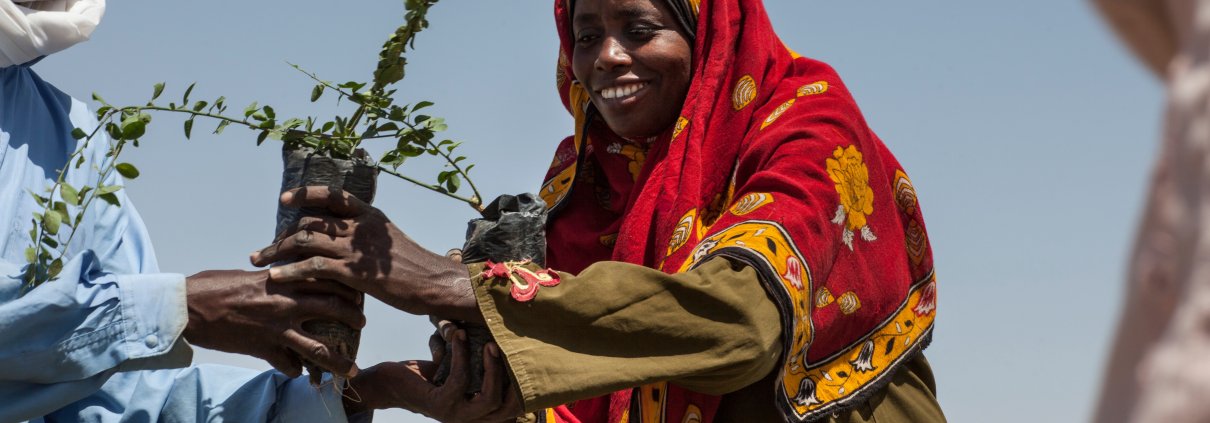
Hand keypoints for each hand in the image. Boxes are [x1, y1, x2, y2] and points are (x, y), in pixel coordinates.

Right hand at [183, 269, 364, 377]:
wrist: (188, 306)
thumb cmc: (216, 285)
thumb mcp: (252, 274)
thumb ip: (276, 278)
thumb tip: (290, 277)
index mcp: (284, 279)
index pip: (326, 278)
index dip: (346, 285)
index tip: (356, 291)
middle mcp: (286, 303)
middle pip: (333, 308)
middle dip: (353, 317)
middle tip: (362, 323)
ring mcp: (277, 328)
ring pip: (318, 348)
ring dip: (338, 360)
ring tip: (352, 369)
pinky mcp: (263, 349)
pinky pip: (288, 366)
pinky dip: (295, 371)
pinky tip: (299, 374)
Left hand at [249, 186, 481, 322]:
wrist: (433, 282)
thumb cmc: (413, 267)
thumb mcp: (390, 241)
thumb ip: (366, 236)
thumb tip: (345, 240)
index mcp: (369, 214)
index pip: (332, 195)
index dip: (305, 194)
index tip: (284, 199)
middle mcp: (359, 226)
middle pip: (311, 221)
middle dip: (282, 235)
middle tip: (262, 250)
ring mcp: (356, 248)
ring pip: (306, 240)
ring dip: (278, 251)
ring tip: (260, 262)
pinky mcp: (354, 271)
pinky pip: (314, 267)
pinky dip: (292, 271)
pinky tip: (278, 277)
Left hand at [342, 324, 522, 421]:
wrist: (388, 382)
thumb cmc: (425, 373)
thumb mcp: (457, 366)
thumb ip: (478, 360)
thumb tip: (503, 331)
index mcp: (478, 408)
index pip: (512, 405)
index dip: (526, 386)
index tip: (530, 356)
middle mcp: (469, 417)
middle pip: (507, 406)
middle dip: (515, 378)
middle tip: (508, 346)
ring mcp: (454, 414)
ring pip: (488, 398)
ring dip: (492, 368)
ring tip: (490, 343)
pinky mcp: (438, 405)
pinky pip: (459, 381)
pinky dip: (462, 355)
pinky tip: (458, 335)